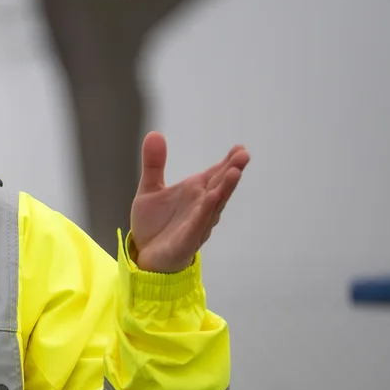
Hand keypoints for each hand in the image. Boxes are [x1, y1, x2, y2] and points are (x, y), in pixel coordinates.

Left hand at [129, 132, 249, 272]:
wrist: (146, 256)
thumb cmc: (155, 224)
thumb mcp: (150, 189)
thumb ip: (154, 163)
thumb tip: (154, 134)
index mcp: (194, 192)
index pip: (215, 174)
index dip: (227, 162)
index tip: (240, 148)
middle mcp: (201, 206)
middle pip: (219, 187)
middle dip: (231, 172)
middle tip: (243, 155)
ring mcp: (196, 224)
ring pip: (213, 206)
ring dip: (223, 190)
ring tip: (234, 173)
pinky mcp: (187, 241)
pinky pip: (197, 225)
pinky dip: (204, 213)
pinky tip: (211, 200)